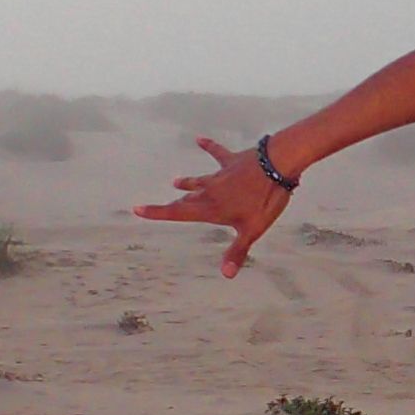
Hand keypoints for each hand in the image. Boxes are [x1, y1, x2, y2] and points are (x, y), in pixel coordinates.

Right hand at [133, 136, 293, 277]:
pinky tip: (200, 139)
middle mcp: (210, 190)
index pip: (178, 212)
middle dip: (174, 204)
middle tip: (162, 207)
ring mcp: (220, 174)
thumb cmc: (265, 200)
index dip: (156, 212)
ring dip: (187, 183)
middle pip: (187, 199)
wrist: (277, 165)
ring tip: (175, 182)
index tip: (137, 209)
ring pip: (198, 180)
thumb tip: (226, 275)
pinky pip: (217, 153)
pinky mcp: (232, 160)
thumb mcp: (252, 230)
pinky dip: (208, 146)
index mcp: (211, 208)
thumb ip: (237, 251)